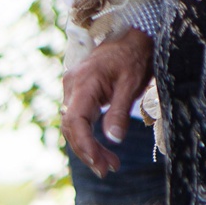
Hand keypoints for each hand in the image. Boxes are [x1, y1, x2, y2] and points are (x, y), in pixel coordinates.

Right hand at [61, 30, 153, 177]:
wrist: (131, 34)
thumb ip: (119, 112)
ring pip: (74, 127)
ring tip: (111, 164)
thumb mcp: (131, 84)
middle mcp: (71, 86)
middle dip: (88, 152)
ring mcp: (72, 90)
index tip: (99, 163)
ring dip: (89, 148)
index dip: (85, 145)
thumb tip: (114, 140)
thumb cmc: (134, 56)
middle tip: (109, 170)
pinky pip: (78, 120)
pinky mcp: (77, 93)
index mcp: (84, 83)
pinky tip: (102, 150)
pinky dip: (89, 137)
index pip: (76, 121)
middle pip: (72, 128)